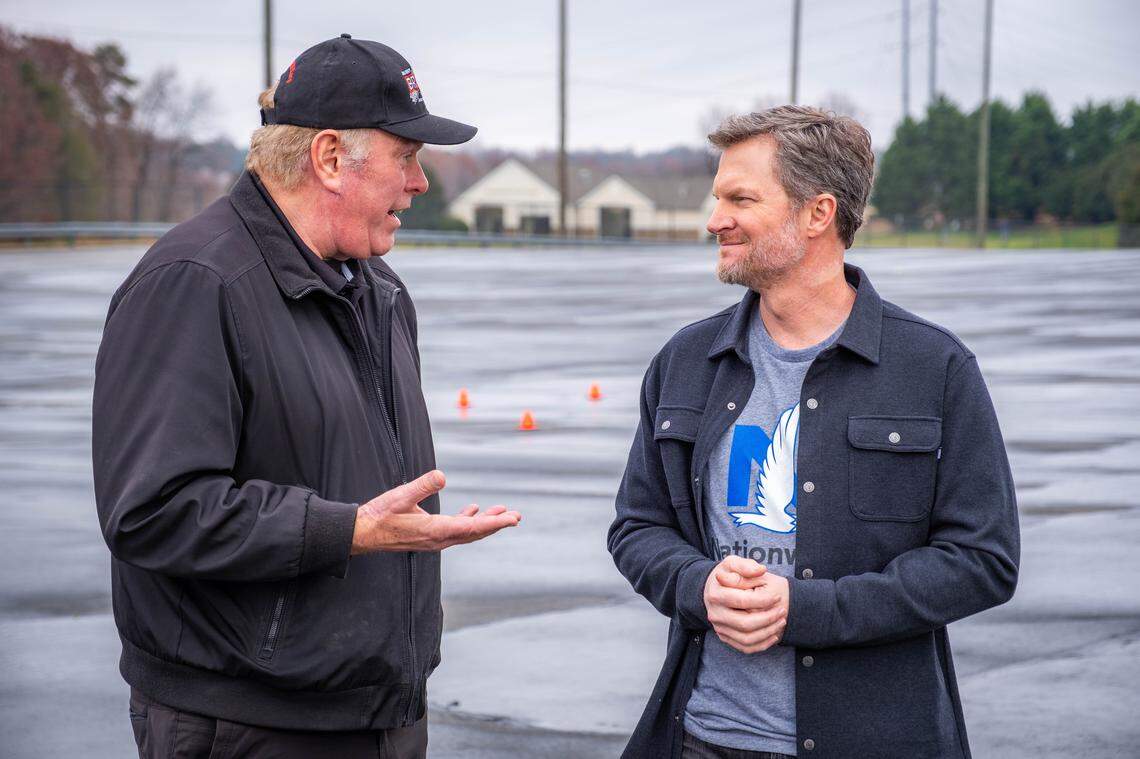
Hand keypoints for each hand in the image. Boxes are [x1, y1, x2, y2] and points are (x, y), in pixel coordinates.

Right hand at [351, 470, 520, 554]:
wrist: (363, 533)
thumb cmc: (379, 515)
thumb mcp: (400, 496)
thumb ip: (421, 486)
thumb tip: (442, 476)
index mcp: (435, 530)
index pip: (472, 528)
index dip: (494, 523)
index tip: (512, 518)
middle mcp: (439, 539)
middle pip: (475, 533)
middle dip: (496, 524)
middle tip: (516, 516)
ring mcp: (434, 539)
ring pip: (467, 533)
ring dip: (485, 523)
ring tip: (502, 513)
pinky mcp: (429, 536)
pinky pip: (456, 531)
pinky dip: (469, 522)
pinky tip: (473, 511)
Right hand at [703, 555, 788, 653]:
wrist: (714, 589)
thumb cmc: (727, 575)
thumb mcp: (732, 563)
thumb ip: (746, 565)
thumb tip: (761, 570)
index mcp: (716, 594)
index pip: (742, 601)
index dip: (763, 600)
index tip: (777, 597)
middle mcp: (715, 614)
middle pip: (745, 623)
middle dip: (768, 619)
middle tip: (782, 611)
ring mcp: (719, 628)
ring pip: (746, 639)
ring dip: (768, 632)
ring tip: (781, 621)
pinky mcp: (725, 637)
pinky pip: (745, 647)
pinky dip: (762, 644)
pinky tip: (774, 635)